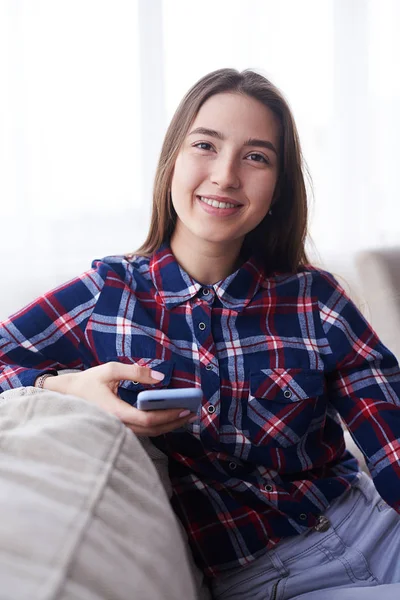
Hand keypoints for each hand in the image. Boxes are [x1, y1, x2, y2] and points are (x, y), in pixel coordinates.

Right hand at [41, 362, 197, 434]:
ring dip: (169, 425)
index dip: (169, 415)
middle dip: (175, 421)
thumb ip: (136, 372)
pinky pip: (143, 432)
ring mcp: (119, 431)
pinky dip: (159, 425)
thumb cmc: (87, 382)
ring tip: (187, 414)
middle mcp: (118, 426)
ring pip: (150, 434)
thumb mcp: (110, 370)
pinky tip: (170, 417)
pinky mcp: (119, 430)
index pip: (148, 419)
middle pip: (153, 430)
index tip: (186, 407)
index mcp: (115, 412)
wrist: (65, 396)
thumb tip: (160, 376)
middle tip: (194, 411)